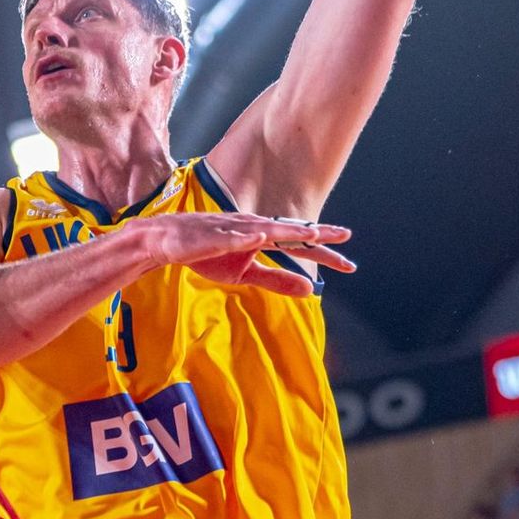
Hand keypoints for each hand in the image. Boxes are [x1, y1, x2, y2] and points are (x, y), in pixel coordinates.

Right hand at [134, 210, 353, 299]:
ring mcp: (234, 230)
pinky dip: (245, 236)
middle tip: (345, 236)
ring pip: (265, 229)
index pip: (299, 246)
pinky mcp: (213, 235)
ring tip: (310, 233)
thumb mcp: (246, 274)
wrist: (170, 243)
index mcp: (264, 239)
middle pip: (289, 232)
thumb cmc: (208, 254)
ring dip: (287, 230)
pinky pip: (231, 236)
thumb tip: (309, 289)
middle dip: (316, 235)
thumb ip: (277, 280)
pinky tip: (259, 236)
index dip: (324, 252)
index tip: (348, 263)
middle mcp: (254, 229)